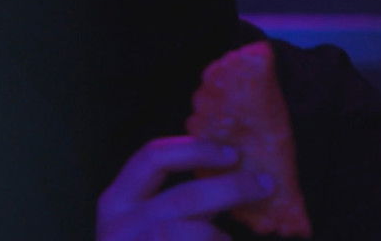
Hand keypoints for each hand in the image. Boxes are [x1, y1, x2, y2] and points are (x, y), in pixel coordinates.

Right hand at [96, 135, 273, 240]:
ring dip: (223, 235)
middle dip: (232, 189)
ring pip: (199, 235)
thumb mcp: (149, 222)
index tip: (232, 153)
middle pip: (185, 198)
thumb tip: (232, 168)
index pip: (153, 157)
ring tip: (227, 238)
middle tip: (265, 183)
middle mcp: (117, 227)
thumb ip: (179, 200)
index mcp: (116, 201)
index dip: (194, 149)